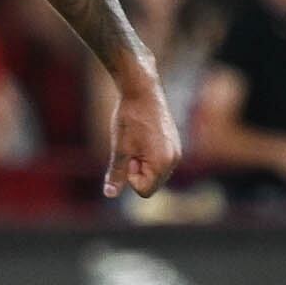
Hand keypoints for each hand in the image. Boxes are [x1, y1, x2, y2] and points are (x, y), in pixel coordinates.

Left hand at [102, 64, 180, 198]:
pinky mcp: (173, 142)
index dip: (130, 176)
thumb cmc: (130, 118)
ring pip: (154, 171)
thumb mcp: (120, 148)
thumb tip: (109, 194)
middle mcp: (174, 159)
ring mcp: (176, 151)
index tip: (128, 154)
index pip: (144, 191)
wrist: (141, 89)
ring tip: (137, 139)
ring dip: (141, 161)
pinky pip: (158, 160)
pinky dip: (147, 154)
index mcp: (163, 163)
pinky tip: (142, 135)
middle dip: (137, 170)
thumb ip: (117, 173)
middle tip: (132, 146)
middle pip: (151, 183)